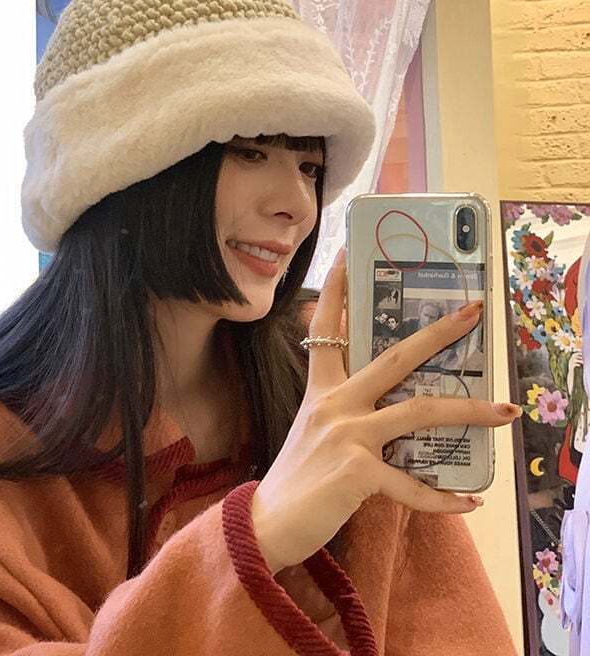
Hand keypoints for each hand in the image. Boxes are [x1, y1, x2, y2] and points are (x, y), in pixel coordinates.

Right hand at [251, 251, 520, 573]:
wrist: (268, 522)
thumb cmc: (295, 476)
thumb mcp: (314, 429)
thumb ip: (344, 410)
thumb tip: (384, 404)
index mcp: (321, 391)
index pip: (326, 331)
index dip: (337, 292)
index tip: (347, 254)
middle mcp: (334, 404)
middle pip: (393, 358)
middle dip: (438, 333)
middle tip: (474, 311)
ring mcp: (346, 435)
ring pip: (419, 410)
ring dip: (470, 410)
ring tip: (507, 410)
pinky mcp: (357, 472)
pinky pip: (412, 485)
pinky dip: (442, 498)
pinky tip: (469, 503)